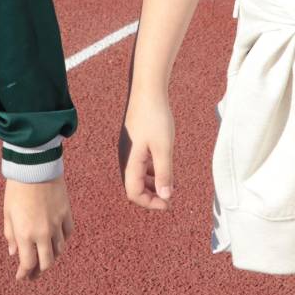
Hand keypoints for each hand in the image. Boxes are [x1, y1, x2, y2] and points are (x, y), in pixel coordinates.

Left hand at [4, 177, 71, 280]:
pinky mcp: (66, 213)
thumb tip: (14, 253)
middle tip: (33, 274)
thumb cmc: (17, 189)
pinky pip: (68, 234)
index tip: (21, 277)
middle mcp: (43, 233)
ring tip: (45, 258)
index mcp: (25, 234)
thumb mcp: (8, 213)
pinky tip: (57, 241)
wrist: (35, 167)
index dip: (24, 273)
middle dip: (38, 271)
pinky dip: (62, 240)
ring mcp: (57, 224)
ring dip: (51, 257)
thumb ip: (11, 236)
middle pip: (46, 262)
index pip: (27, 263)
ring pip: (59, 250)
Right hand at [120, 86, 175, 210]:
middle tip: (169, 199)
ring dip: (152, 185)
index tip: (168, 204)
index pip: (134, 193)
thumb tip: (166, 197)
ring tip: (169, 185)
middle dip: (151, 196)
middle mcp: (125, 158)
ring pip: (137, 176)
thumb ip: (164, 174)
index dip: (150, 203)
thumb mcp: (164, 148)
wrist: (147, 90)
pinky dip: (151, 172)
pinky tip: (163, 168)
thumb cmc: (156, 117)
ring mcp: (128, 150)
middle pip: (134, 187)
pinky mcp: (133, 143)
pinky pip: (140, 165)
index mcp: (130, 162)